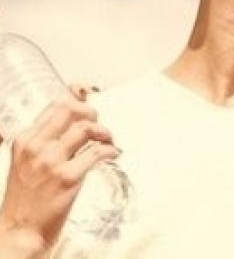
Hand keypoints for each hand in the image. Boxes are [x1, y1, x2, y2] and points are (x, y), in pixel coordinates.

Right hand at [0, 85, 117, 254]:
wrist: (21, 231)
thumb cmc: (27, 198)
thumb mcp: (26, 162)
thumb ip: (45, 141)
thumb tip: (74, 120)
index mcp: (25, 140)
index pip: (55, 106)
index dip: (78, 102)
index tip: (90, 109)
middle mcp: (36, 147)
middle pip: (70, 109)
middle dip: (91, 113)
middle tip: (99, 125)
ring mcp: (51, 162)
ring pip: (86, 128)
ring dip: (105, 132)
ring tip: (108, 141)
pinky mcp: (67, 178)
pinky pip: (97, 153)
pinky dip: (110, 150)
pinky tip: (112, 154)